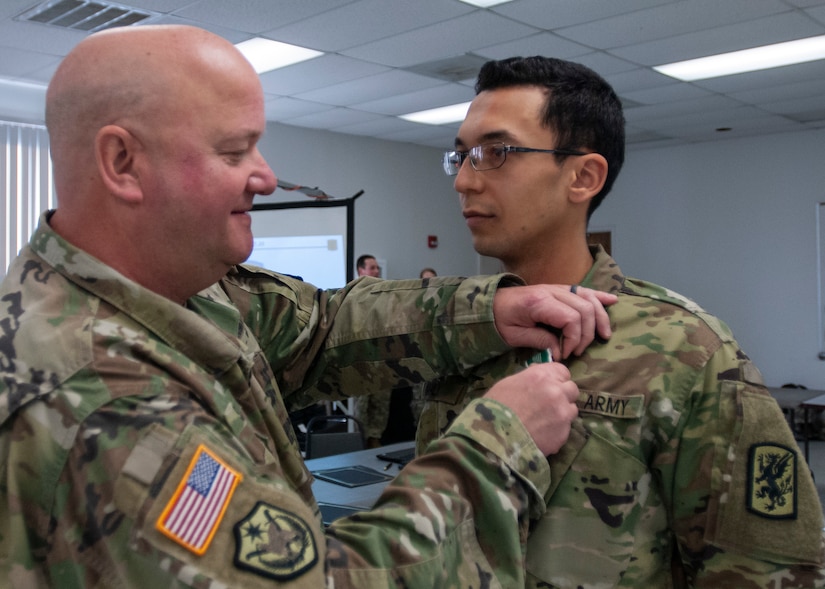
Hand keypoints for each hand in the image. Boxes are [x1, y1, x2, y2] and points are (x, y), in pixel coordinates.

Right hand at [484, 363, 578, 455]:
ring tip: (545, 421)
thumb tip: (540, 378)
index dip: (557, 379)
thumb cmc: (496, 407)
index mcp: (541, 376)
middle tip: (549, 405)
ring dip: (562, 413)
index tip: (550, 386)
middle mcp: (556, 391)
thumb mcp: (509, 383)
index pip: (563, 372)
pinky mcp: (564, 433)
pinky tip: (542, 434)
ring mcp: (562, 413)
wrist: (494, 437)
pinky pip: (566, 429)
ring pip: (572, 410)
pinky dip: (557, 431)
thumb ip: (530, 378)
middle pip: (572, 389)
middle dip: (563, 395)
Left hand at [492, 285, 615, 359]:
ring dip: (599, 317)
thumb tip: (561, 352)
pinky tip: (612, 301)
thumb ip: (540, 341)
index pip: (571, 318)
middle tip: (577, 351)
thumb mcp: (514, 336)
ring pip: (588, 299)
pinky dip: (599, 296)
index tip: (566, 354)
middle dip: (586, 334)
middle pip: (584, 309)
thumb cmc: (500, 320)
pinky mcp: (559, 289)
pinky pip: (584, 290)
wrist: (490, 302)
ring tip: (603, 336)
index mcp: (538, 302)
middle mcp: (551, 291)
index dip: (574, 339)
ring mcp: (557, 288)